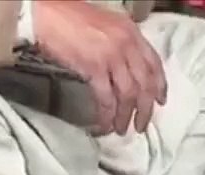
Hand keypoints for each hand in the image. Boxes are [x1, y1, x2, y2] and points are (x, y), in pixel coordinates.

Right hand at [32, 0, 167, 134]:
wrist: (44, 13)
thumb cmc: (69, 18)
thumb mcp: (106, 25)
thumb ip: (121, 44)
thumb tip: (127, 70)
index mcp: (131, 32)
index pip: (155, 63)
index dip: (160, 86)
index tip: (160, 102)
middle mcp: (126, 43)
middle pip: (145, 84)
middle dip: (145, 109)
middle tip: (141, 126)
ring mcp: (111, 55)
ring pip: (128, 94)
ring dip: (125, 116)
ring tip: (121, 130)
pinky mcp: (94, 67)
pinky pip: (106, 98)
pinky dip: (107, 114)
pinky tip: (104, 124)